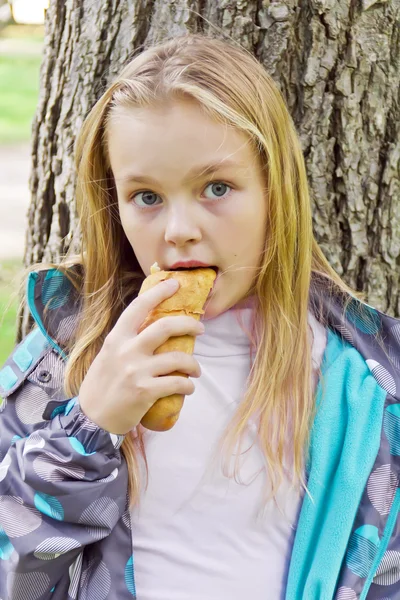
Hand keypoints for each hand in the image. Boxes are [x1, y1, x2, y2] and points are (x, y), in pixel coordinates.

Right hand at [78, 279, 203, 434]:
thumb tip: (150, 329)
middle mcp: (126, 351)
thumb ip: (126, 343)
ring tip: (196, 370)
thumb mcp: (107, 356)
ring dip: (193, 364)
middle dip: (188, 325)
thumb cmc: (100, 387)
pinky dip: (188, 385)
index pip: (138, 307)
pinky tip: (188, 388)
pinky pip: (177, 383)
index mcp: (116, 339)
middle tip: (199, 329)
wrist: (91, 420)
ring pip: (178, 358)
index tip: (174, 284)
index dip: (158, 292)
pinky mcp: (145, 391)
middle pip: (165, 327)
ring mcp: (136, 371)